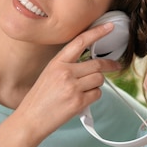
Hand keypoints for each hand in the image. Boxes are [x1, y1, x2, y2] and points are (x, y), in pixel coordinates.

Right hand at [15, 24, 121, 140]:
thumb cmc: (40, 99)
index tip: (109, 27)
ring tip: (83, 91)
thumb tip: (90, 64)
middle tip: (116, 65)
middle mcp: (65, 72)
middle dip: (109, 65)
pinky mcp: (78, 102)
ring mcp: (72, 87)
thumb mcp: (49, 75)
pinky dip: (93, 97)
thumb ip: (67, 66)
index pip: (80, 42)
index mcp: (57, 63)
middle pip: (97, 64)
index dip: (97, 33)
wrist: (30, 119)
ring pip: (99, 80)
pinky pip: (97, 94)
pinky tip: (81, 101)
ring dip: (96, 85)